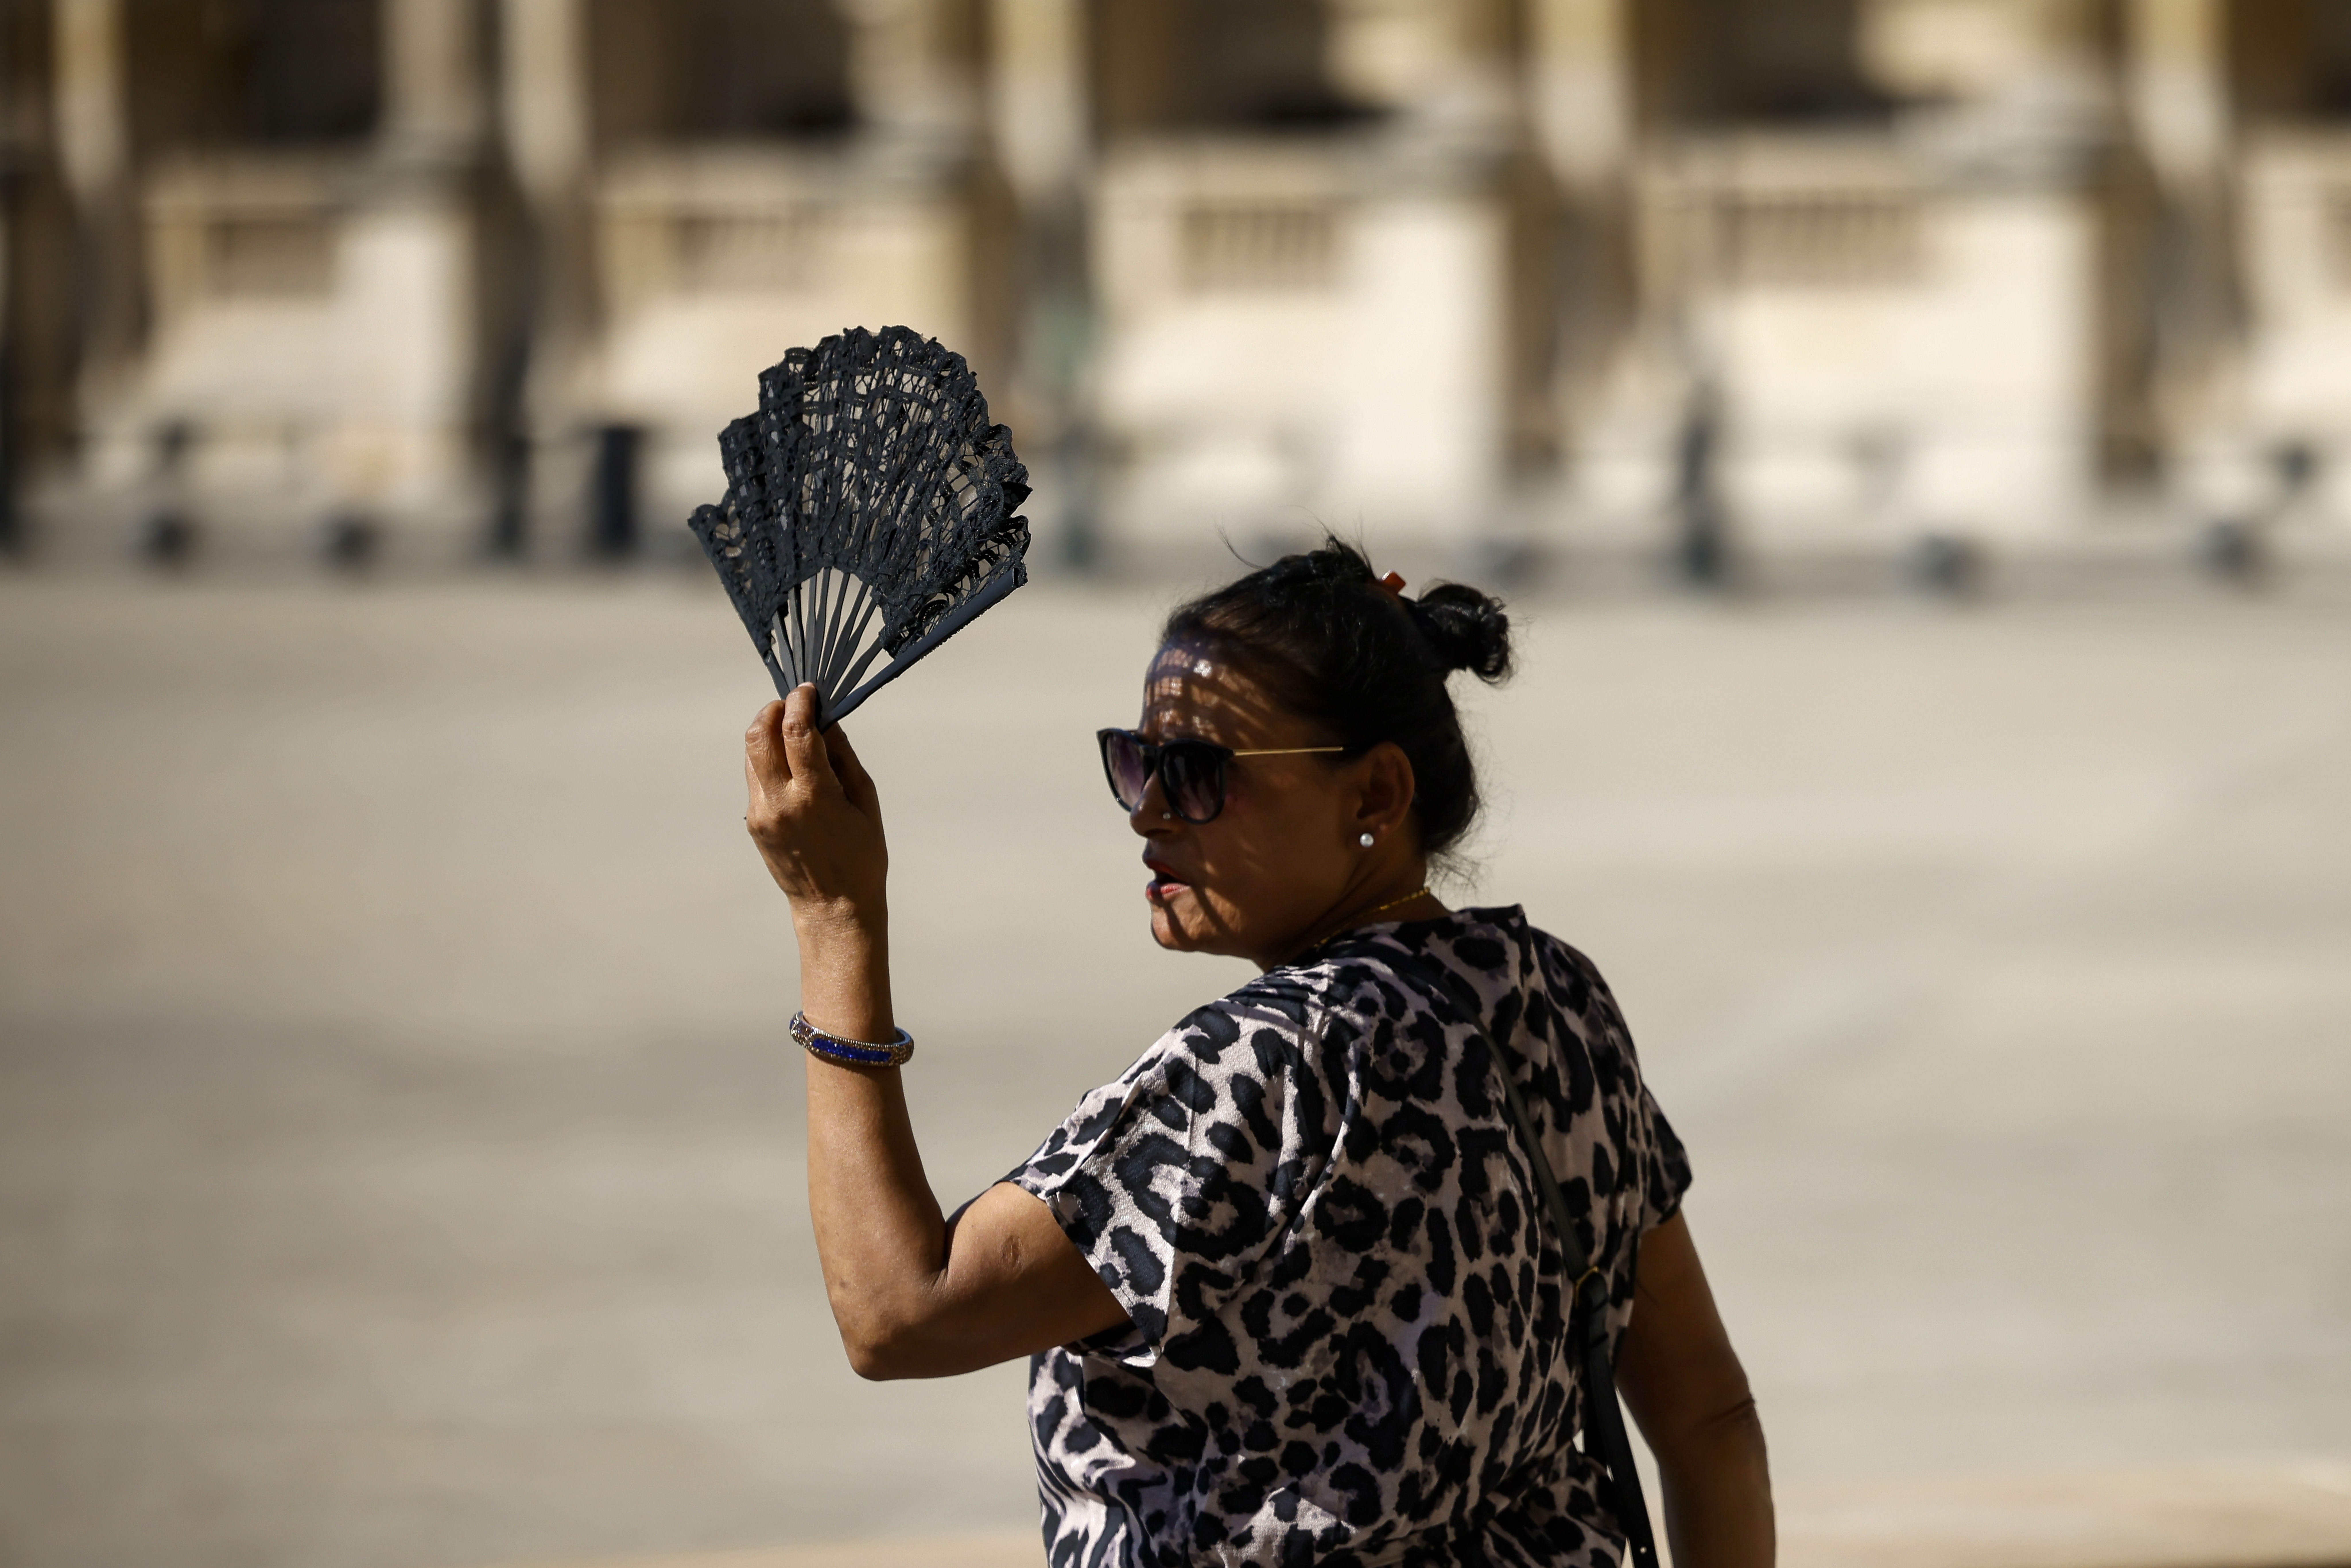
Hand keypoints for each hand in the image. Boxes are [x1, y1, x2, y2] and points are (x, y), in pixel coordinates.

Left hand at [744, 686, 887, 924]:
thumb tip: (827, 722)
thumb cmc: (862, 857)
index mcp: (814, 796)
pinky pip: (754, 778)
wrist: (833, 908)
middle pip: (759, 735)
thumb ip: (845, 758)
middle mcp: (780, 802)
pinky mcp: (753, 823)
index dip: (801, 701)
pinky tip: (788, 762)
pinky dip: (766, 759)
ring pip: (751, 754)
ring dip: (767, 732)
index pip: (797, 731)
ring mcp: (761, 813)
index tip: (809, 690)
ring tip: (790, 728)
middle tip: (792, 702)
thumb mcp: (866, 803)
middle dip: (774, 709)